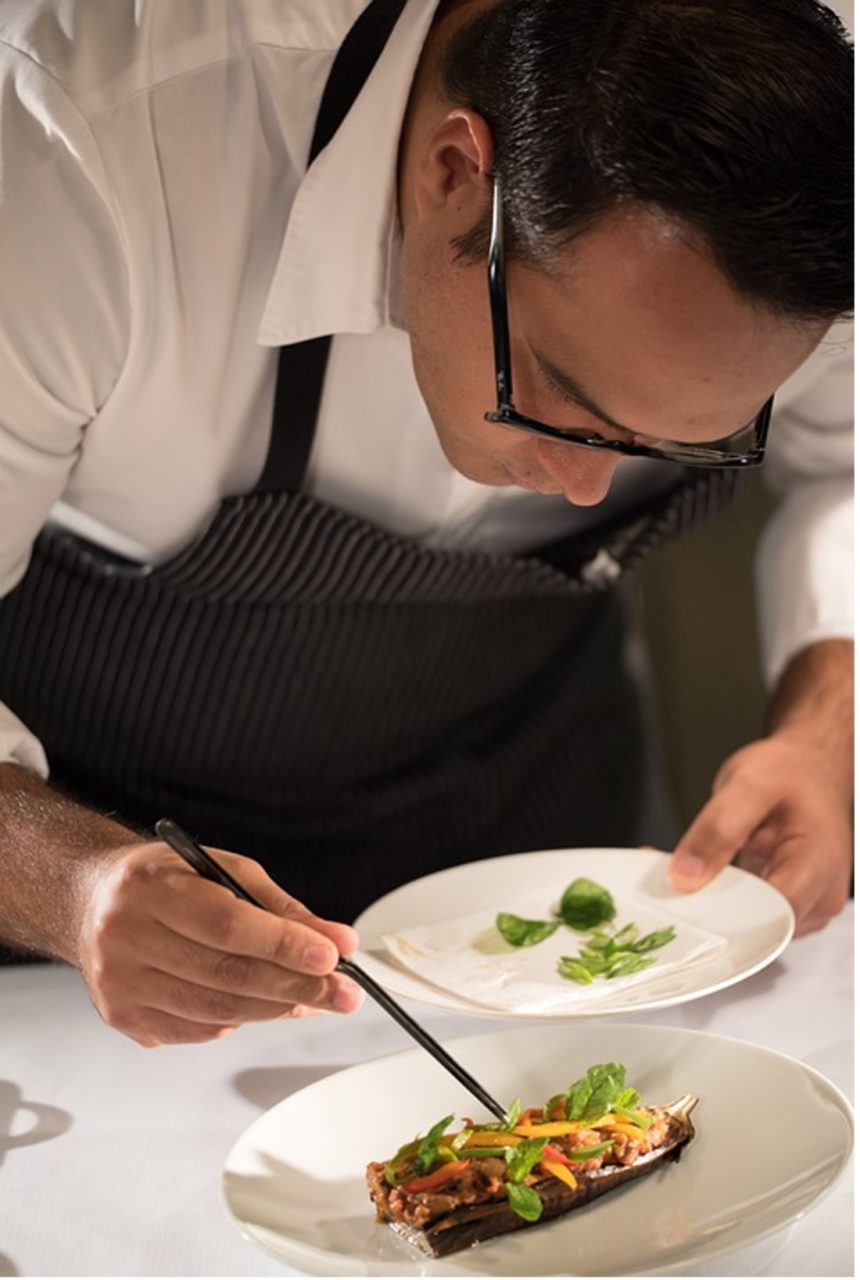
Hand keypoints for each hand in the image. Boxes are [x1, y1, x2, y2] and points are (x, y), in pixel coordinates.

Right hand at [77, 841, 363, 1045]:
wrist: (93, 901)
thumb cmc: (165, 881)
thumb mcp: (223, 871)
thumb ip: (280, 908)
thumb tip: (336, 941)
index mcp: (148, 889)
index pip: (227, 925)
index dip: (283, 944)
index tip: (331, 956)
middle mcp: (125, 936)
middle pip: (225, 975)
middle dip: (295, 987)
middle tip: (343, 992)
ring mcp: (119, 983)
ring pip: (216, 1011)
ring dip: (275, 1009)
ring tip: (312, 999)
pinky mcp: (123, 1017)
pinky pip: (198, 1030)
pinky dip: (238, 1021)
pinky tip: (258, 1005)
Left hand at [666, 731, 851, 935]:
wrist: (809, 767)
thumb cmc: (790, 771)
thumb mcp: (748, 785)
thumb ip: (716, 830)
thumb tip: (684, 877)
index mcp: (817, 864)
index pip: (770, 918)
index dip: (725, 918)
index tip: (685, 903)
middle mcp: (820, 894)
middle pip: (760, 928)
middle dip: (714, 910)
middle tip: (675, 881)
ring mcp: (808, 904)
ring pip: (755, 927)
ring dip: (718, 905)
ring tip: (696, 871)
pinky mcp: (792, 904)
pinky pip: (755, 916)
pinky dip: (727, 900)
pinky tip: (710, 875)